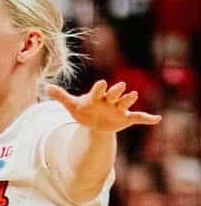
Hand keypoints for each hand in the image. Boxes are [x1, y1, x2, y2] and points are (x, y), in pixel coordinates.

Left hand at [45, 81, 160, 133]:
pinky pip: (138, 117)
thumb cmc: (83, 111)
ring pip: (125, 103)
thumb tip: (46, 87)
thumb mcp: (71, 105)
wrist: (93, 122)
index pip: (98, 90)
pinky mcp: (125, 118)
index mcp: (96, 96)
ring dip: (129, 100)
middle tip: (120, 85)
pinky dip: (147, 118)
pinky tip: (157, 119)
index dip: (99, 88)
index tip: (102, 83)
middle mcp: (109, 100)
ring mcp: (118, 109)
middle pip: (113, 94)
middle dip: (116, 91)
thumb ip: (61, 96)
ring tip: (134, 95)